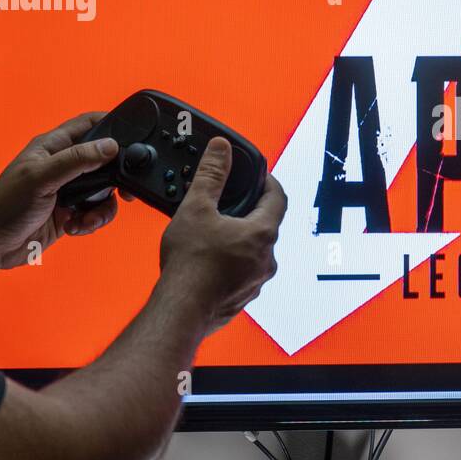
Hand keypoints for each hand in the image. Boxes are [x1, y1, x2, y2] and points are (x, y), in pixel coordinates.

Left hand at [0, 112, 124, 269]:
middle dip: (116, 176)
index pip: (89, 124)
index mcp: (53, 147)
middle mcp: (63, 165)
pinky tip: (75, 226)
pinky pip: (96, 212)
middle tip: (123, 189)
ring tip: (86, 217)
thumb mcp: (41, 177)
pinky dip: (93, 221)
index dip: (111, 124)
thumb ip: (77, 160)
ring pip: (105, 190)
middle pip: (105, 160)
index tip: (133, 134)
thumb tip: (110, 146)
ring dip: (103, 207)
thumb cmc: (3, 206)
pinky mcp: (71, 212)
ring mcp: (68, 189)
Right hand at [159, 137, 285, 333]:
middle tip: (229, 203)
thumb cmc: (191, 263)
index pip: (278, 197)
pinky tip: (209, 261)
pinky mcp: (242, 298)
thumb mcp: (197, 208)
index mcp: (263, 234)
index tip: (258, 176)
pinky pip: (242, 273)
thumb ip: (212, 175)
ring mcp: (256, 282)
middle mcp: (267, 259)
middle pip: (266, 225)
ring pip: (254, 252)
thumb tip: (221, 149)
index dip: (269, 182)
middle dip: (249, 212)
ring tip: (214, 233)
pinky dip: (230, 263)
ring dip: (239, 239)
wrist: (181, 310)